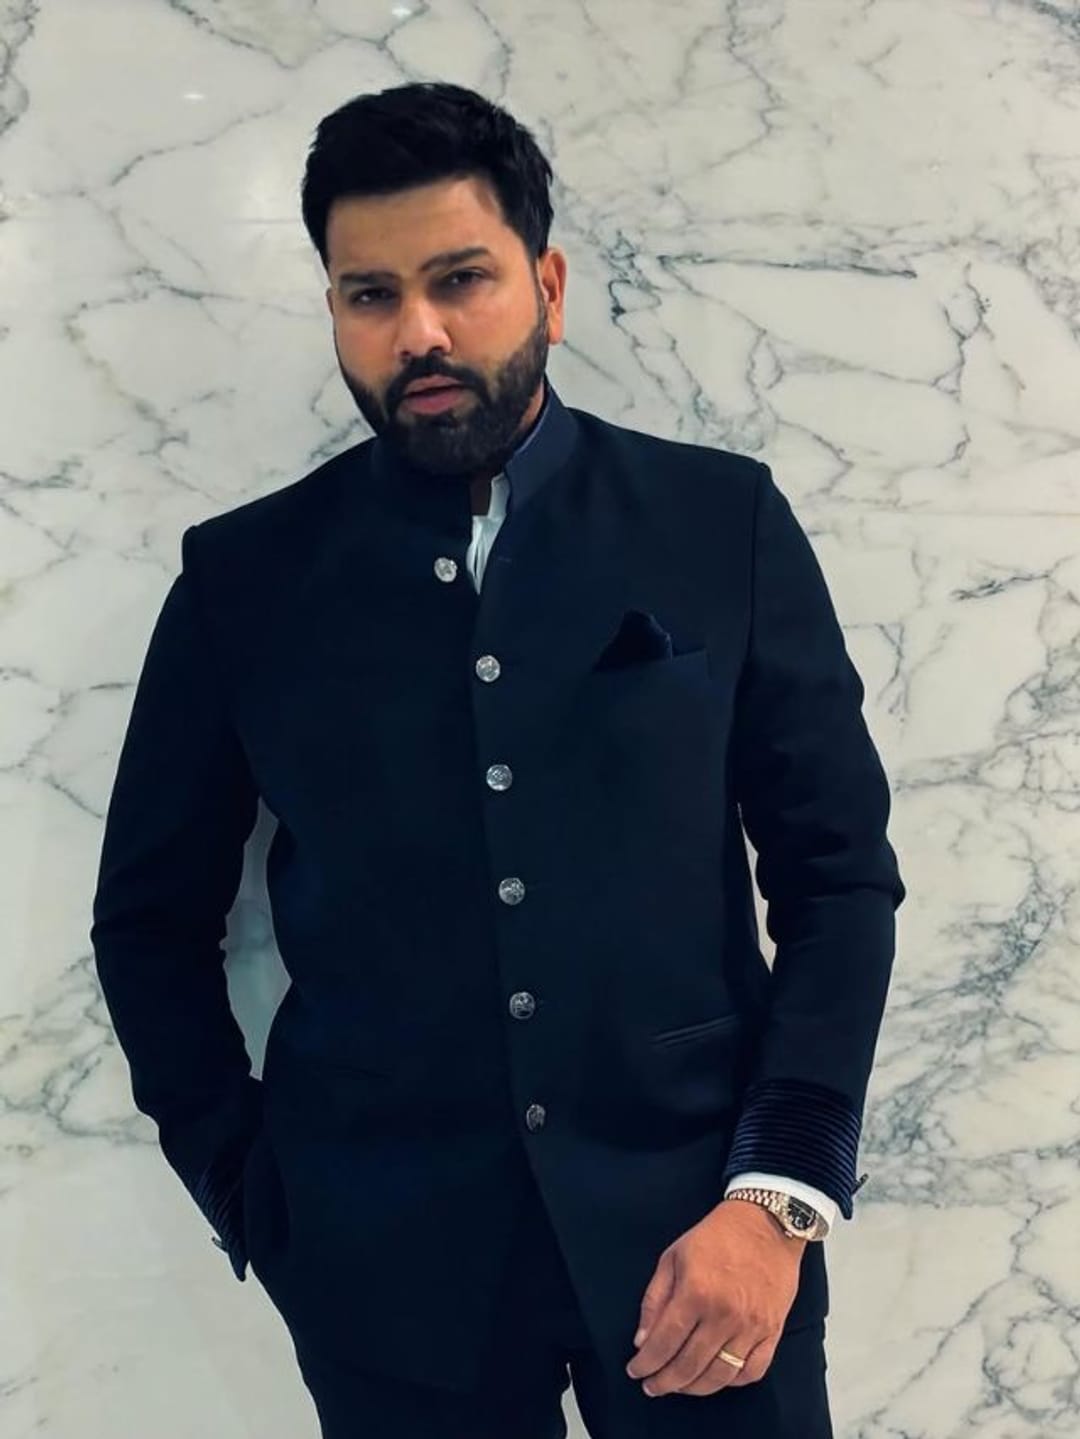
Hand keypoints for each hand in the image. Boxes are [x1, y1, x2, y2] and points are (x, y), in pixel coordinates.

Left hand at [624, 1200, 804, 1398]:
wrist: (766, 1222)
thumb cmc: (717, 1236)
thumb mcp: (673, 1257)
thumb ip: (655, 1299)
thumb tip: (642, 1340)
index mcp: (696, 1292)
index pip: (664, 1342)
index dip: (646, 1363)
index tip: (635, 1371)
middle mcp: (724, 1314)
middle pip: (689, 1365)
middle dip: (665, 1382)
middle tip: (652, 1387)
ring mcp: (751, 1326)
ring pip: (719, 1376)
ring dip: (694, 1388)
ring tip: (679, 1386)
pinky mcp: (773, 1331)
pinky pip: (752, 1371)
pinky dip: (732, 1382)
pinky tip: (715, 1377)